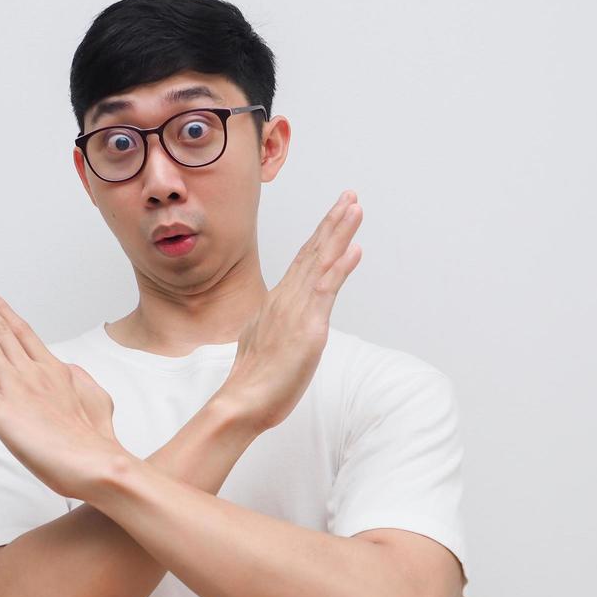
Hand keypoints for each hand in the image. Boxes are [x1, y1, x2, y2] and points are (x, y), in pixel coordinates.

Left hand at [0, 273, 128, 499]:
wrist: (95, 461)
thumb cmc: (97, 438)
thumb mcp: (95, 397)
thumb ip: (77, 378)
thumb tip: (66, 368)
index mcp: (53, 368)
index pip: (22, 330)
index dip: (2, 309)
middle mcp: (31, 372)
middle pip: (0, 328)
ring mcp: (14, 389)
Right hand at [221, 189, 363, 431]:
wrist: (242, 400)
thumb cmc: (255, 380)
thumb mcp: (265, 342)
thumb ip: (275, 324)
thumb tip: (282, 320)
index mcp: (280, 302)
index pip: (303, 261)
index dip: (321, 235)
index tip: (335, 213)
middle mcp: (287, 299)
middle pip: (313, 252)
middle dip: (333, 222)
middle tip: (350, 195)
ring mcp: (297, 311)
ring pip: (321, 262)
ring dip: (339, 233)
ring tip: (355, 207)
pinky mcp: (309, 328)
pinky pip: (326, 290)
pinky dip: (341, 267)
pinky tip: (354, 248)